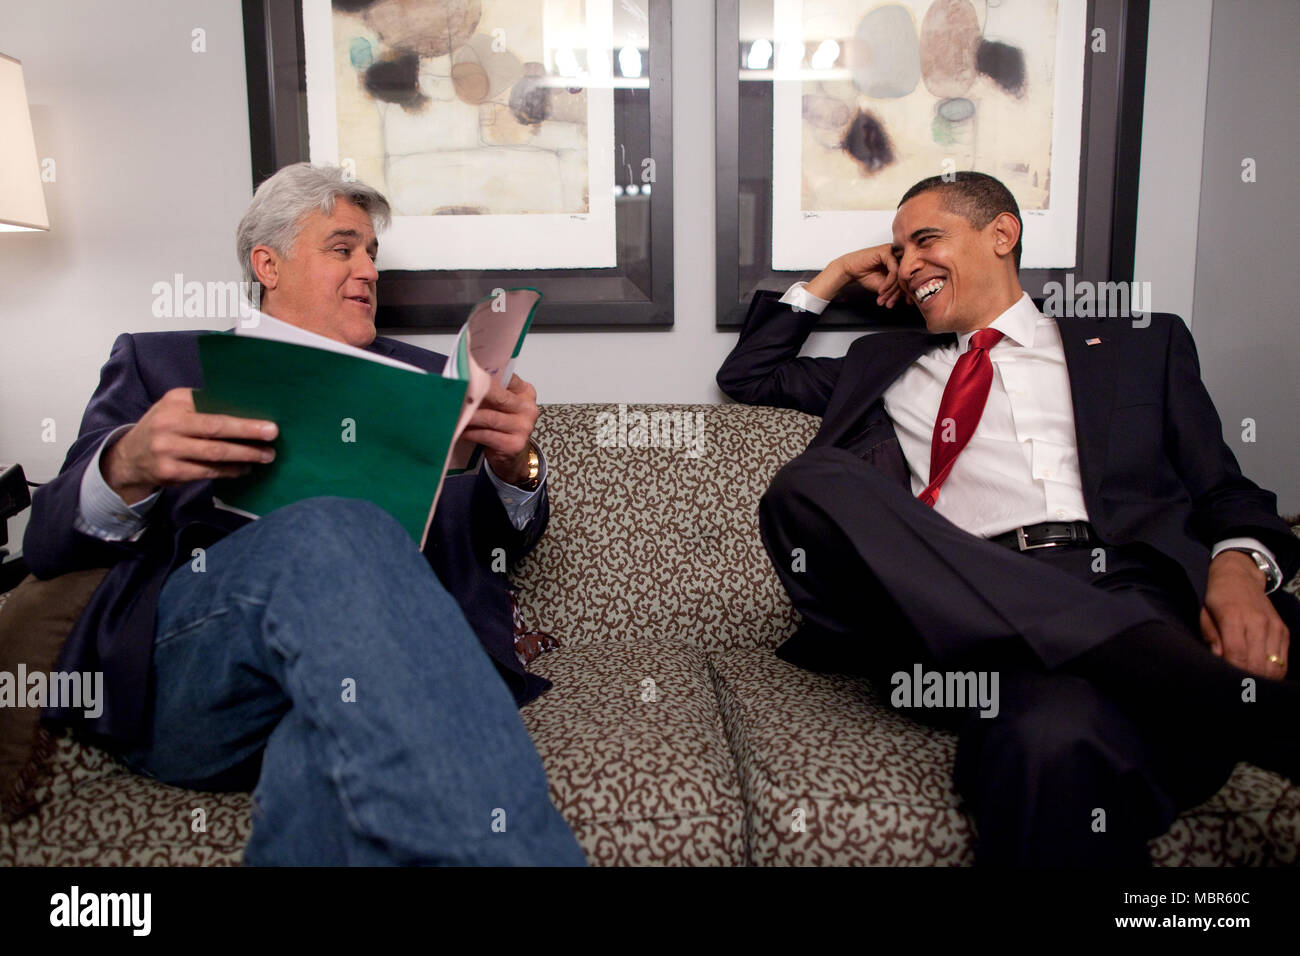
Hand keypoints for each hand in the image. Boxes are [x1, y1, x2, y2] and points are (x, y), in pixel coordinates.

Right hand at [101, 388, 277, 503]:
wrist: (128, 457)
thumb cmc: (164, 428)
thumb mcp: (175, 408)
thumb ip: (202, 407)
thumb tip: (246, 411)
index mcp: (175, 401)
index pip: (212, 404)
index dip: (240, 414)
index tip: (266, 418)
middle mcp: (169, 423)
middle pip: (216, 428)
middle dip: (247, 431)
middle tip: (272, 434)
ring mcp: (167, 449)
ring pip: (215, 453)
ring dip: (245, 455)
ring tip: (266, 456)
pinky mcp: (170, 472)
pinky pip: (208, 471)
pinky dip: (231, 471)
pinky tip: (246, 468)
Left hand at [460, 374, 539, 486]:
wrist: (511, 457)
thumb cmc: (502, 427)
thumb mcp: (501, 406)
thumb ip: (492, 392)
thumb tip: (465, 380)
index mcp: (526, 393)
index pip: (506, 377)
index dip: (485, 376)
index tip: (466, 374)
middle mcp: (528, 409)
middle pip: (498, 397)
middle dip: (474, 394)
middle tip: (455, 391)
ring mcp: (524, 427)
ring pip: (490, 417)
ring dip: (469, 415)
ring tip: (453, 412)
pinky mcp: (514, 444)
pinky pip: (487, 435)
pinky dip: (471, 432)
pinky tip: (460, 430)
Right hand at [805, 244, 903, 307]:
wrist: (850, 270)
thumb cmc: (865, 275)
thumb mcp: (885, 286)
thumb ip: (897, 288)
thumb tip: (909, 295)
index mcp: (901, 262)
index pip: (909, 277)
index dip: (908, 291)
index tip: (906, 302)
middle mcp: (899, 256)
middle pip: (906, 276)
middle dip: (898, 293)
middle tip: (890, 303)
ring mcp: (893, 252)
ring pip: (900, 274)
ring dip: (891, 290)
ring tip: (883, 298)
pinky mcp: (886, 251)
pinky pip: (894, 270)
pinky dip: (888, 283)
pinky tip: (881, 290)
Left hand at [1200, 550, 1287, 676]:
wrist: (1240, 577)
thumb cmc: (1218, 599)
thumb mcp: (1205, 615)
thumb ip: (1211, 638)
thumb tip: (1219, 659)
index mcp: (1234, 619)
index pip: (1237, 655)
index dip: (1234, 672)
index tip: (1227, 682)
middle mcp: (1257, 623)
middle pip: (1258, 664)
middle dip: (1248, 680)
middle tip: (1238, 688)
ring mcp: (1273, 627)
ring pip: (1274, 665)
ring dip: (1262, 679)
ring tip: (1250, 684)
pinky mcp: (1283, 630)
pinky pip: (1283, 660)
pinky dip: (1274, 671)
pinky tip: (1262, 675)